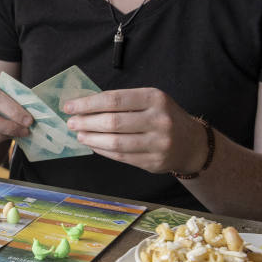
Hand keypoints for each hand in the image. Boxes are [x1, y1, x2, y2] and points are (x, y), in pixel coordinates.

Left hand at [64, 87, 206, 174]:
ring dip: (91, 138)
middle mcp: (159, 120)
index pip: (113, 100)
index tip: (69, 106)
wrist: (192, 144)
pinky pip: (121, 156)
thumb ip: (121, 102)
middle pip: (112, 122)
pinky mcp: (154, 162)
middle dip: (86, 122)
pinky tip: (92, 144)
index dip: (87, 104)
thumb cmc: (162, 117)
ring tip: (79, 134)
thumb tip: (83, 105)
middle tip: (71, 122)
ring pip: (115, 143)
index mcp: (155, 98)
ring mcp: (158, 143)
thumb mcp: (149, 101)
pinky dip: (102, 150)